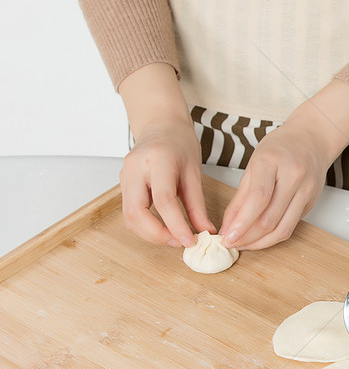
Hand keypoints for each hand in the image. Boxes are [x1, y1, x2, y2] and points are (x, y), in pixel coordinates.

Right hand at [120, 118, 213, 247]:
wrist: (160, 126)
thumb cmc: (180, 144)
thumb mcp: (194, 172)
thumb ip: (198, 204)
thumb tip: (206, 231)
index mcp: (157, 160)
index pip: (163, 200)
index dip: (175, 225)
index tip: (189, 241)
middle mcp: (135, 168)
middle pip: (136, 212)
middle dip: (157, 235)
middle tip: (178, 242)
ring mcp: (124, 176)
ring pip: (129, 217)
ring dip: (149, 234)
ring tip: (173, 237)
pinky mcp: (122, 184)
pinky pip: (129, 212)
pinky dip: (144, 226)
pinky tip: (162, 228)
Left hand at [219, 124, 329, 249]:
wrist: (312, 139)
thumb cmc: (280, 148)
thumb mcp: (254, 163)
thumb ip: (241, 196)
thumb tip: (228, 225)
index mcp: (273, 161)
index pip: (258, 199)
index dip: (242, 223)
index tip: (228, 237)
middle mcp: (293, 176)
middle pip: (270, 217)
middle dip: (248, 237)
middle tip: (232, 243)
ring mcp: (306, 190)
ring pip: (283, 228)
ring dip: (261, 242)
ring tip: (245, 244)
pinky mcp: (312, 202)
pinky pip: (291, 225)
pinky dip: (274, 236)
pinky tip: (261, 237)